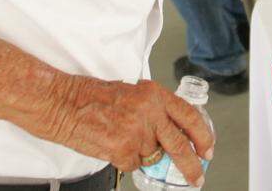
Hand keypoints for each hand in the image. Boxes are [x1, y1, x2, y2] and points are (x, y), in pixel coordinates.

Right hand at [57, 78, 212, 184]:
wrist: (65, 103)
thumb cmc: (92, 97)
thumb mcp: (132, 94)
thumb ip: (153, 109)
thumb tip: (169, 131)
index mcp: (154, 94)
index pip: (189, 116)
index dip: (202, 136)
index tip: (207, 149)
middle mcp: (150, 111)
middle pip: (180, 145)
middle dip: (191, 165)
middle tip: (197, 177)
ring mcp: (137, 132)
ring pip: (151, 156)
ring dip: (140, 154)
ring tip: (121, 137)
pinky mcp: (123, 150)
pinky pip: (132, 164)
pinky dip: (124, 160)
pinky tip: (111, 144)